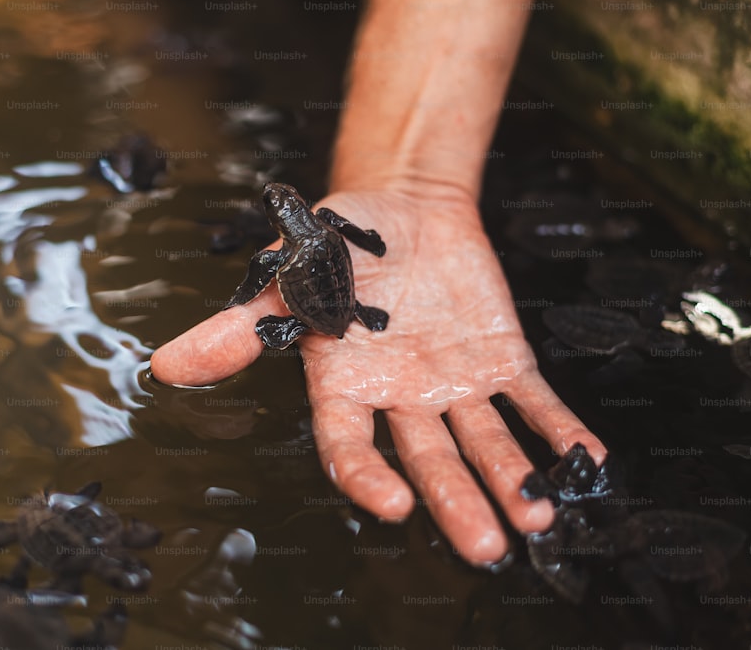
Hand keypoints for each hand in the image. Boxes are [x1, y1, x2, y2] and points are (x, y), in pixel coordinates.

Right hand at [150, 187, 606, 565]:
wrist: (403, 203)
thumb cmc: (337, 240)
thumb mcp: (286, 276)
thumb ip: (237, 328)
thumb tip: (163, 365)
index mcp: (345, 387)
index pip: (349, 446)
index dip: (367, 477)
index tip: (393, 505)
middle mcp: (400, 399)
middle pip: (429, 460)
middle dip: (457, 502)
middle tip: (485, 547)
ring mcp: (454, 385)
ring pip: (485, 443)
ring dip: (513, 480)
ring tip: (539, 518)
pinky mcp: (500, 361)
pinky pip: (533, 402)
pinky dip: (558, 430)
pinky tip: (587, 457)